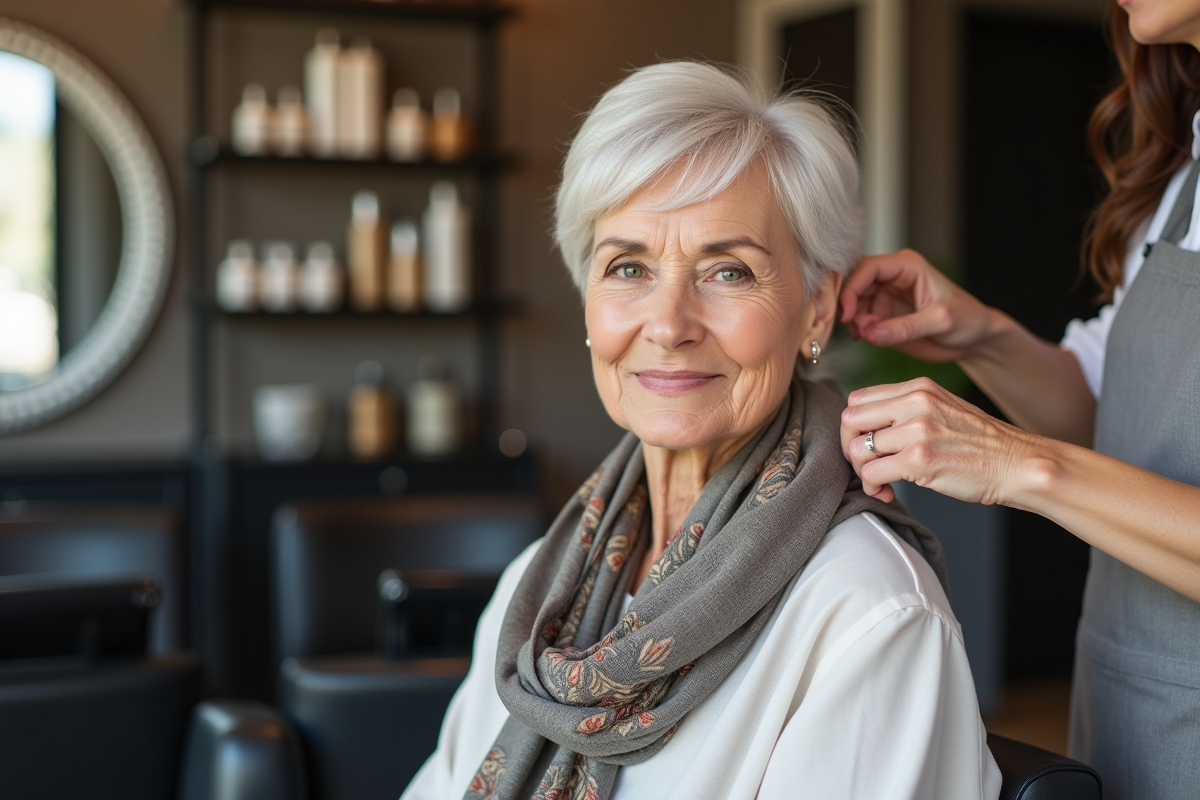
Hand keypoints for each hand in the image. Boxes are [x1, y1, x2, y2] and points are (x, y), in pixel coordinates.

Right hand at [839, 249, 998, 361]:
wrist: (974, 339)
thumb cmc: (967, 319)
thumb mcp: (941, 321)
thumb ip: (906, 328)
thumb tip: (872, 334)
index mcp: (907, 266)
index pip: (868, 267)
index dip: (852, 287)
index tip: (848, 313)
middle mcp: (892, 278)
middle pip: (855, 283)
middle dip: (849, 305)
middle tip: (855, 328)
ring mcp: (886, 297)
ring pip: (854, 303)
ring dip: (854, 320)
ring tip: (866, 335)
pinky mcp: (884, 316)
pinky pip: (861, 319)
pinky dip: (858, 329)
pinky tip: (866, 338)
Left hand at [840, 377, 1038, 504]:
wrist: (1018, 464)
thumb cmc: (982, 444)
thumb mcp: (943, 409)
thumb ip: (907, 410)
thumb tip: (866, 429)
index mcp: (918, 388)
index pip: (859, 399)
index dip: (856, 426)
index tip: (867, 444)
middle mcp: (915, 403)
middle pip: (849, 419)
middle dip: (850, 446)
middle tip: (866, 464)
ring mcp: (917, 430)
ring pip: (857, 449)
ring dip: (863, 471)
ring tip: (881, 482)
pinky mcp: (920, 459)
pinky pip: (872, 473)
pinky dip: (874, 486)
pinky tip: (888, 491)